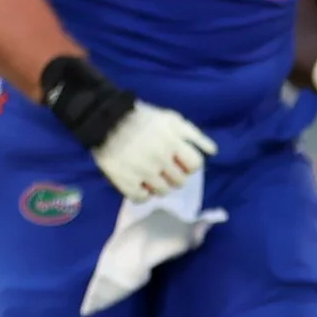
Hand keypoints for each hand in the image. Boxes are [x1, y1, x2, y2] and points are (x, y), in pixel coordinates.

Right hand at [93, 101, 216, 198]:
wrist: (104, 119)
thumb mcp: (171, 119)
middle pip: (180, 182)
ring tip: (149, 176)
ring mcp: (143, 172)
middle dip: (175, 176)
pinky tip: (138, 183)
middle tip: (163, 169)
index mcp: (173, 142)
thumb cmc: (142, 117)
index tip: (179, 162)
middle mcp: (160, 159)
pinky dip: (142, 193)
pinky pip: (142, 198)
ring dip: (159, 186)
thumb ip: (194, 135)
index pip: (195, 165)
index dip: (189, 165)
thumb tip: (212, 152)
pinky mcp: (125, 181)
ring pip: (163, 192)